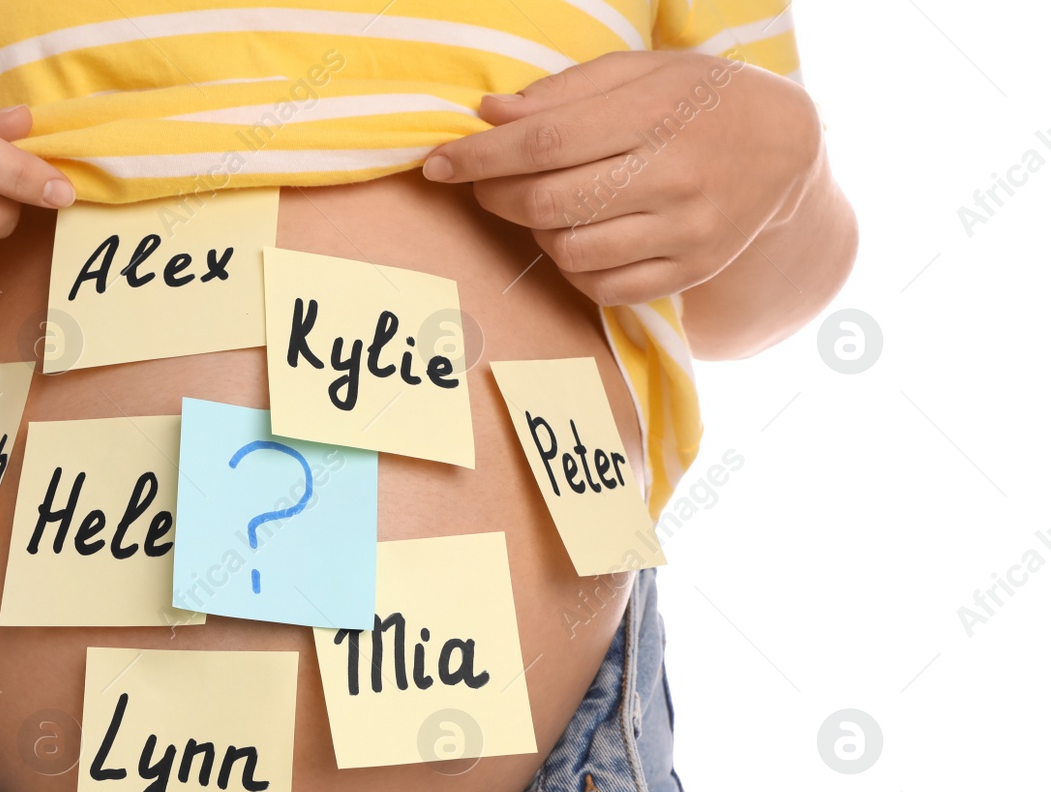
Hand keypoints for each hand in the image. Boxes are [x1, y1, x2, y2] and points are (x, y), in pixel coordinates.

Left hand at [423, 52, 821, 306]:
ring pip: (570, 251)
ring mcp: (686, 232)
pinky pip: (603, 288)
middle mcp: (674, 177)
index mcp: (655, 114)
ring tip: (544, 204)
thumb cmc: (697, 98)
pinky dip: (573, 267)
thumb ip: (565, 92)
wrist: (785, 147)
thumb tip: (490, 116)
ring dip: (536, 232)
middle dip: (496, 196)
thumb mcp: (640, 70)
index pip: (544, 143)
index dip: (480, 158)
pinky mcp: (691, 272)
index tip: (438, 164)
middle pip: (549, 204)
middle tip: (483, 184)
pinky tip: (578, 236)